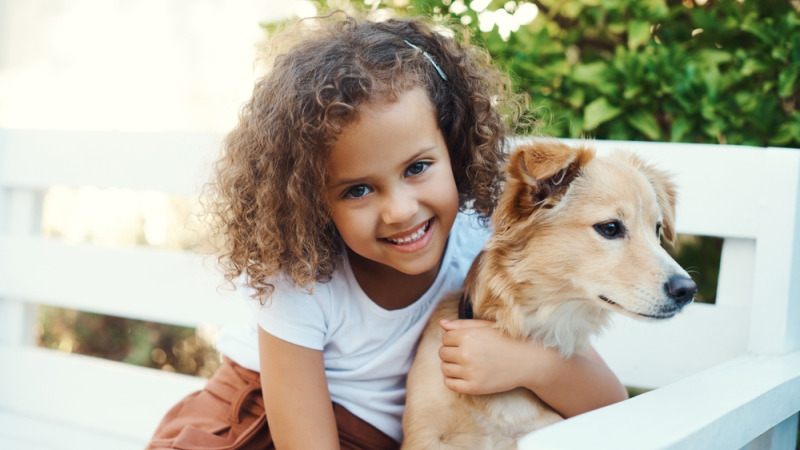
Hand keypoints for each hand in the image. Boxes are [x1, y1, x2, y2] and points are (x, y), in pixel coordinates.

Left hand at [437, 319, 628, 417]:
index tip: (465, 341)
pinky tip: (462, 375)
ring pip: (444, 368)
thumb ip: (461, 325)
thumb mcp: (485, 326)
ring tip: (466, 363)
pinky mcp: (474, 387)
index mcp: (467, 336)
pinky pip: (450, 384)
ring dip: (451, 365)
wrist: (529, 360)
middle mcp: (466, 354)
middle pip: (442, 353)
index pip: (445, 338)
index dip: (453, 339)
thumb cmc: (507, 340)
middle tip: (467, 352)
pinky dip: (452, 380)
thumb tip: (441, 324)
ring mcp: (470, 372)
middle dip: (451, 352)